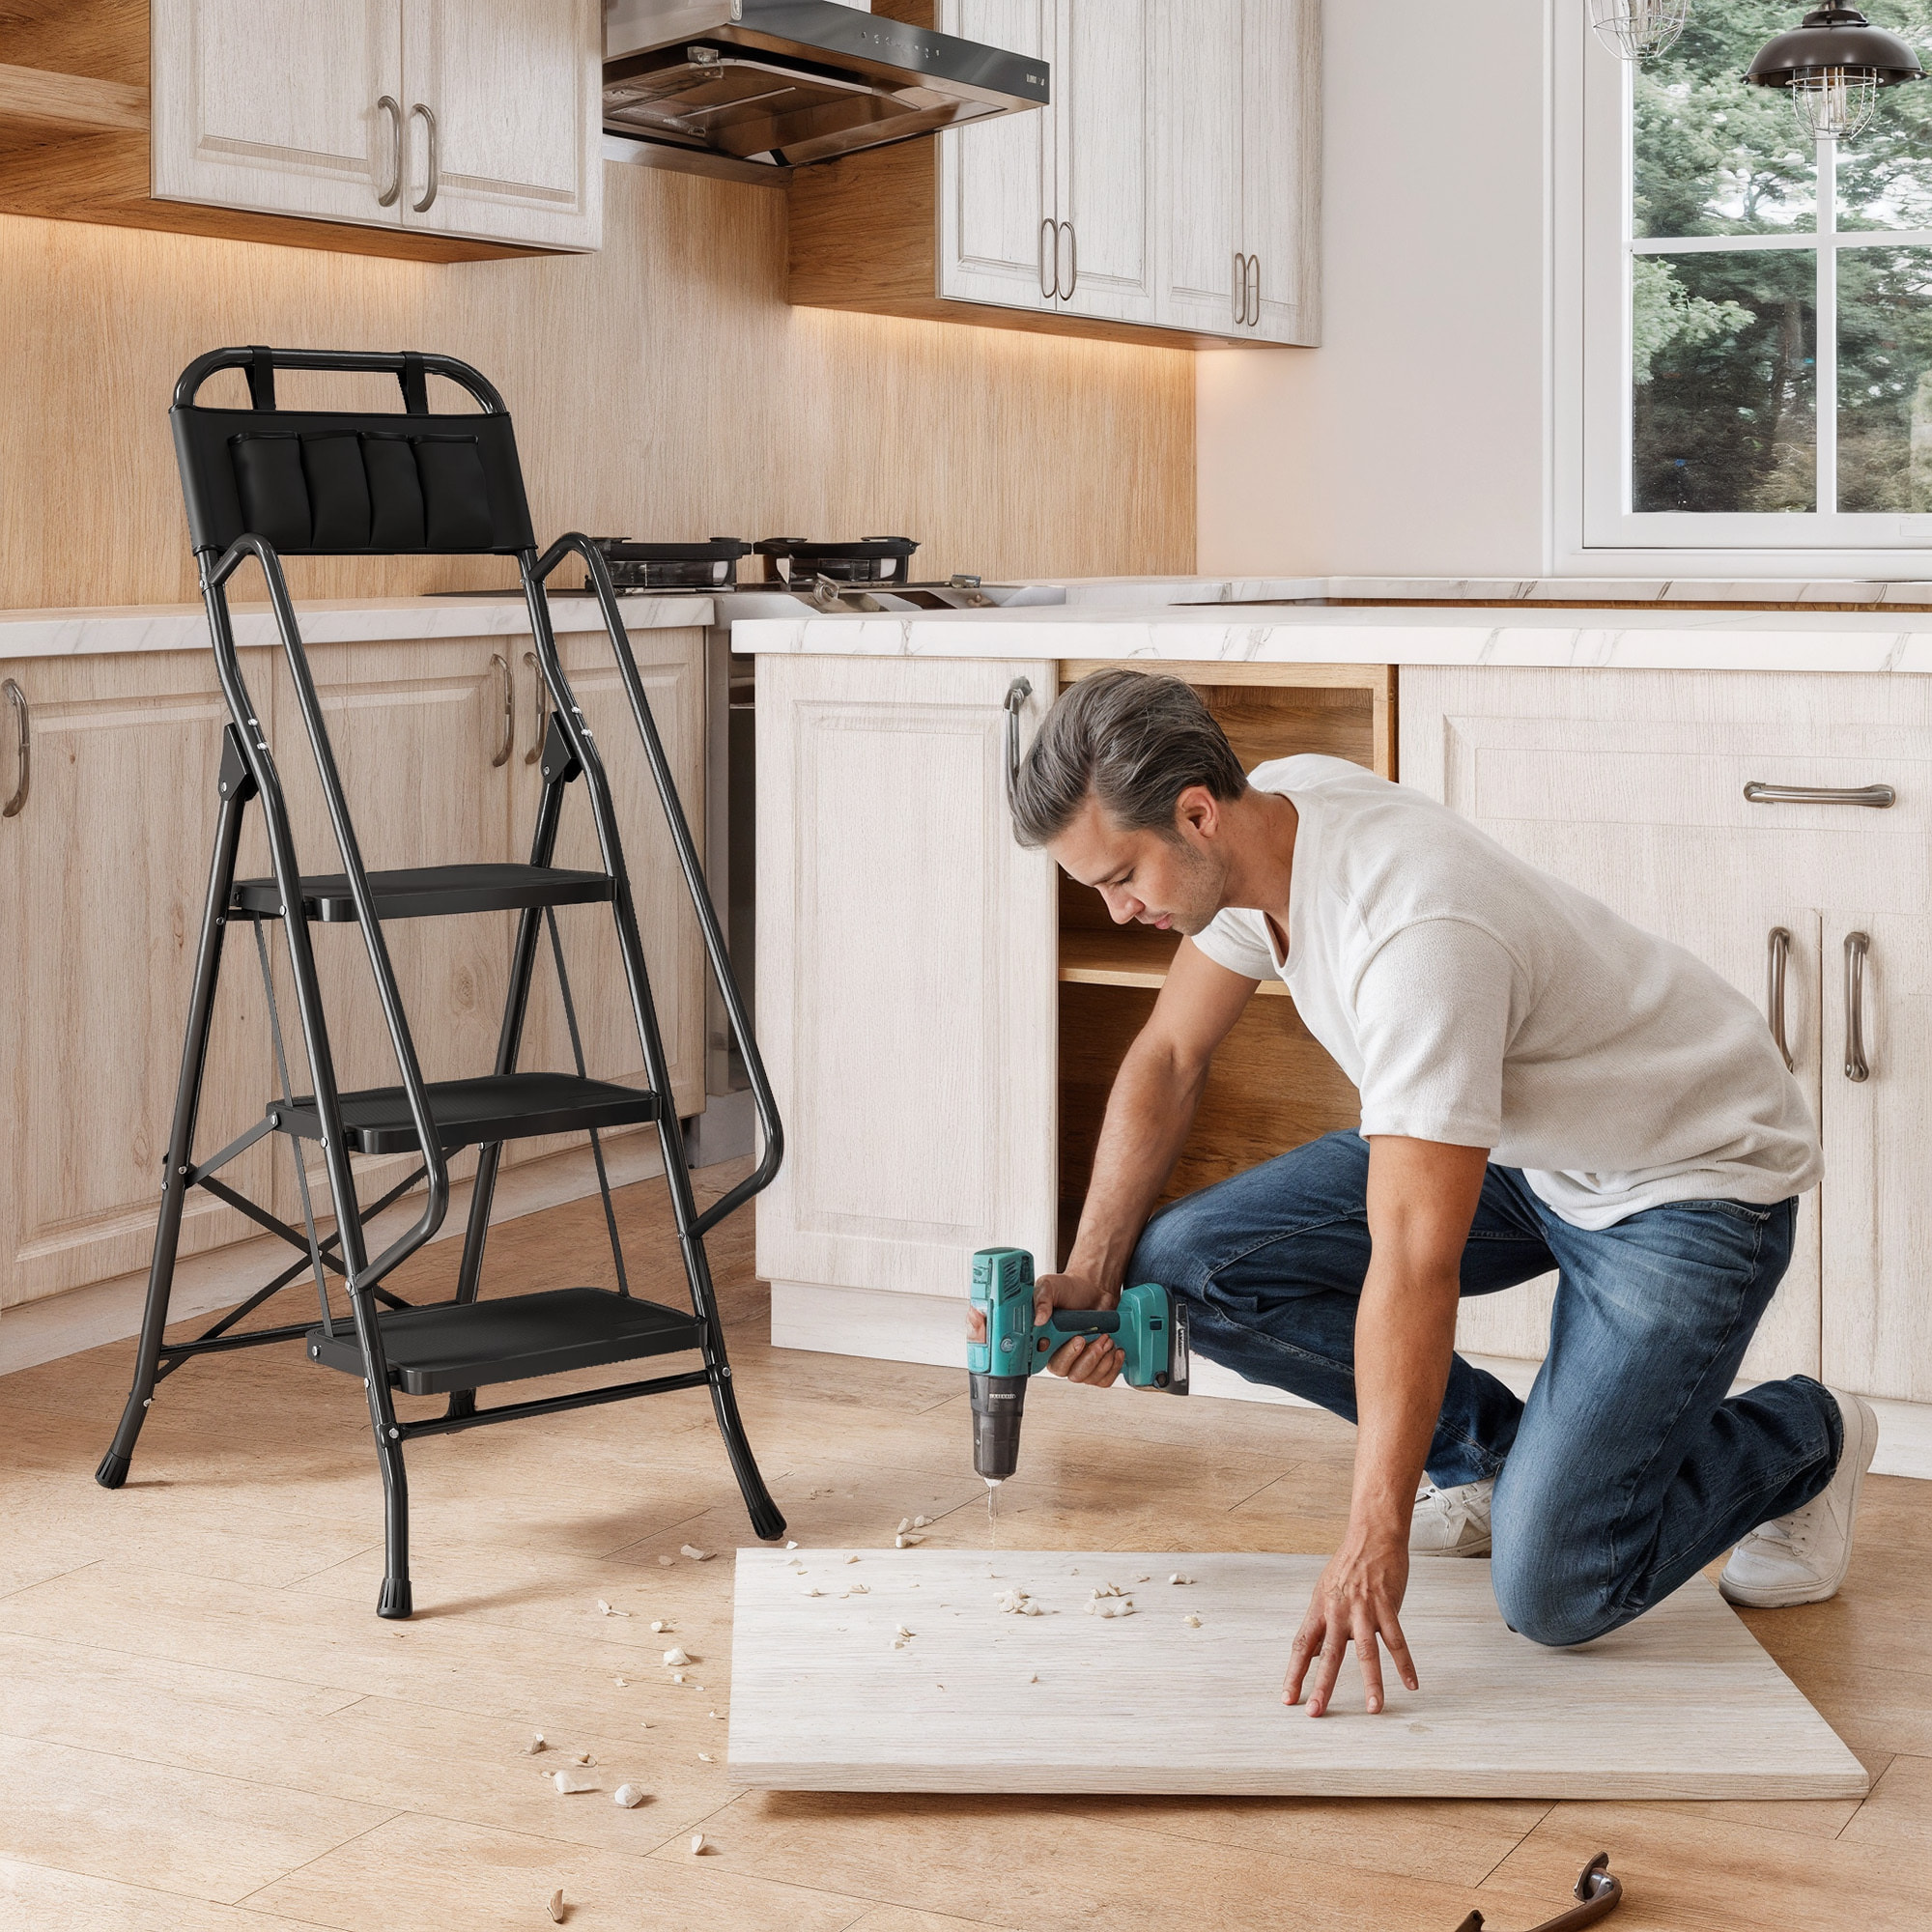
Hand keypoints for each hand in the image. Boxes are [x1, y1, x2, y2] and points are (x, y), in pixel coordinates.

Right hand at [964, 1269, 1123, 1385]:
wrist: (1093, 1288)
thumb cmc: (1069, 1289)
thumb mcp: (1049, 1286)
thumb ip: (1041, 1299)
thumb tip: (1038, 1318)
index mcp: (1042, 1341)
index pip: (1043, 1362)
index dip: (1060, 1356)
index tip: (1075, 1340)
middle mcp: (1058, 1355)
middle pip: (1067, 1372)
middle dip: (1085, 1357)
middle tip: (1092, 1337)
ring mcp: (1078, 1362)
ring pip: (1086, 1377)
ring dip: (1100, 1359)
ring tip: (1106, 1338)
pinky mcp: (1096, 1365)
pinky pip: (1103, 1380)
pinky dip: (1112, 1367)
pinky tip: (1115, 1350)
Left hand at [1283, 1533, 1417, 1716]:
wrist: (1372, 1537)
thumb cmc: (1347, 1566)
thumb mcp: (1324, 1593)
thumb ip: (1319, 1625)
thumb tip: (1310, 1655)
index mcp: (1319, 1610)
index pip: (1301, 1647)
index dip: (1294, 1673)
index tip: (1288, 1698)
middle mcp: (1338, 1612)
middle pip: (1328, 1655)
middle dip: (1322, 1686)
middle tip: (1315, 1712)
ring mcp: (1363, 1610)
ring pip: (1366, 1653)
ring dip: (1371, 1683)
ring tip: (1374, 1709)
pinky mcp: (1386, 1606)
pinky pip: (1397, 1641)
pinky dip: (1405, 1664)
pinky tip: (1411, 1684)